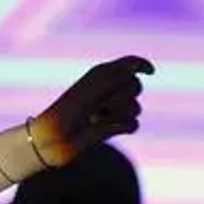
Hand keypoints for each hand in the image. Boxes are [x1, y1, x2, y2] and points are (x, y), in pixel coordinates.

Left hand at [30, 56, 154, 165]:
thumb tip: (137, 66)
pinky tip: (102, 129)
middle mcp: (107, 91)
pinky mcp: (114, 128)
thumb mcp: (93, 86)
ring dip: (116, 113)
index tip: (149, 72)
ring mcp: (111, 111)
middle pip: (136, 86)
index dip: (142, 66)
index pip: (130, 64)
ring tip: (93, 119)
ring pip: (136, 107)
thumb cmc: (68, 109)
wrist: (53, 139)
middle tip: (98, 104)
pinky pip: (134, 124)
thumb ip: (117, 73)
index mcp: (101, 76)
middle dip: (121, 95)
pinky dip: (120, 126)